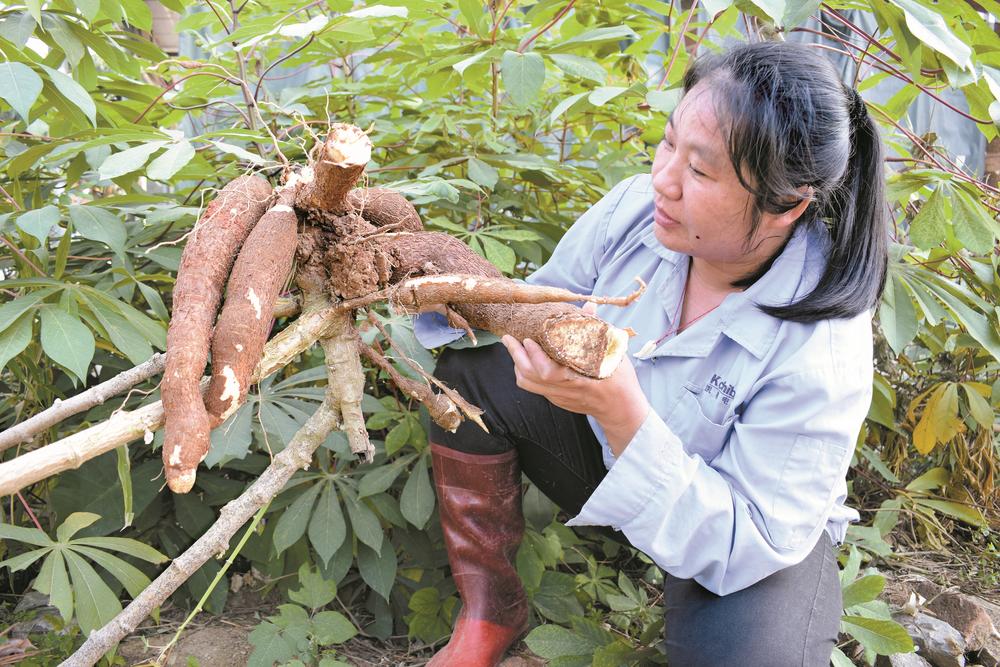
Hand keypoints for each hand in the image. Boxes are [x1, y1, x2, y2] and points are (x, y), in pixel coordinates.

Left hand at [499, 303, 649, 455]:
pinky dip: (524, 372)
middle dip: (516, 355)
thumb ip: (597, 330)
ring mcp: (558, 397)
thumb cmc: (618, 378)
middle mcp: (564, 390)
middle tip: (508, 338)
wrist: (620, 408)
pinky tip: (525, 360)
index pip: (548, 372)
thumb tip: (588, 306)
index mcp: (579, 378)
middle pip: (530, 377)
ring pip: (527, 384)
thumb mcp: (613, 353)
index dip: (535, 356)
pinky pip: (533, 387)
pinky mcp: (555, 400)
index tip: (529, 340)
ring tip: (514, 347)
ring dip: (517, 364)